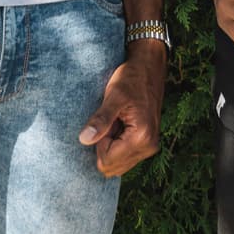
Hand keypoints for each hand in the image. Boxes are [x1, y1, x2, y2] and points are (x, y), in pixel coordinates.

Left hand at [79, 39, 165, 177]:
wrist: (149, 66)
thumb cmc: (132, 77)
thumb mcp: (114, 95)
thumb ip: (101, 119)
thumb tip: (84, 140)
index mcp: (142, 138)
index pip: (107, 160)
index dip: (99, 142)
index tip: (106, 119)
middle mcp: (148, 147)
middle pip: (111, 167)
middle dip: (104, 146)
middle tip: (110, 121)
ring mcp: (149, 147)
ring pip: (117, 164)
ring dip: (110, 145)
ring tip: (116, 121)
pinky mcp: (146, 143)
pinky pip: (124, 156)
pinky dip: (116, 144)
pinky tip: (120, 124)